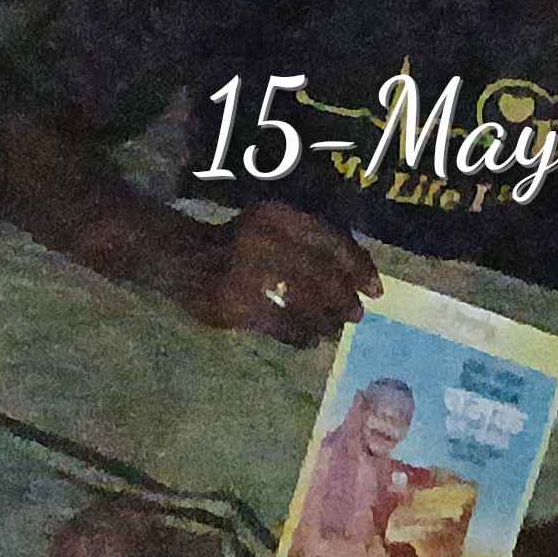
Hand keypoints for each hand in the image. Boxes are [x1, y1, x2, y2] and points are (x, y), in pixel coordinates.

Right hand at [177, 200, 375, 344]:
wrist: (181, 257)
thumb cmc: (238, 242)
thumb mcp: (271, 227)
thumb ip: (309, 243)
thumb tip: (357, 273)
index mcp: (275, 216)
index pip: (328, 239)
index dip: (356, 265)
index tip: (376, 288)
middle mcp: (262, 238)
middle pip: (319, 273)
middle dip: (343, 297)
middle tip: (357, 314)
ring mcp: (246, 272)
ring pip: (303, 301)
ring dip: (325, 319)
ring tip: (334, 329)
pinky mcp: (235, 303)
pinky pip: (280, 324)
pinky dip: (300, 335)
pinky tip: (309, 340)